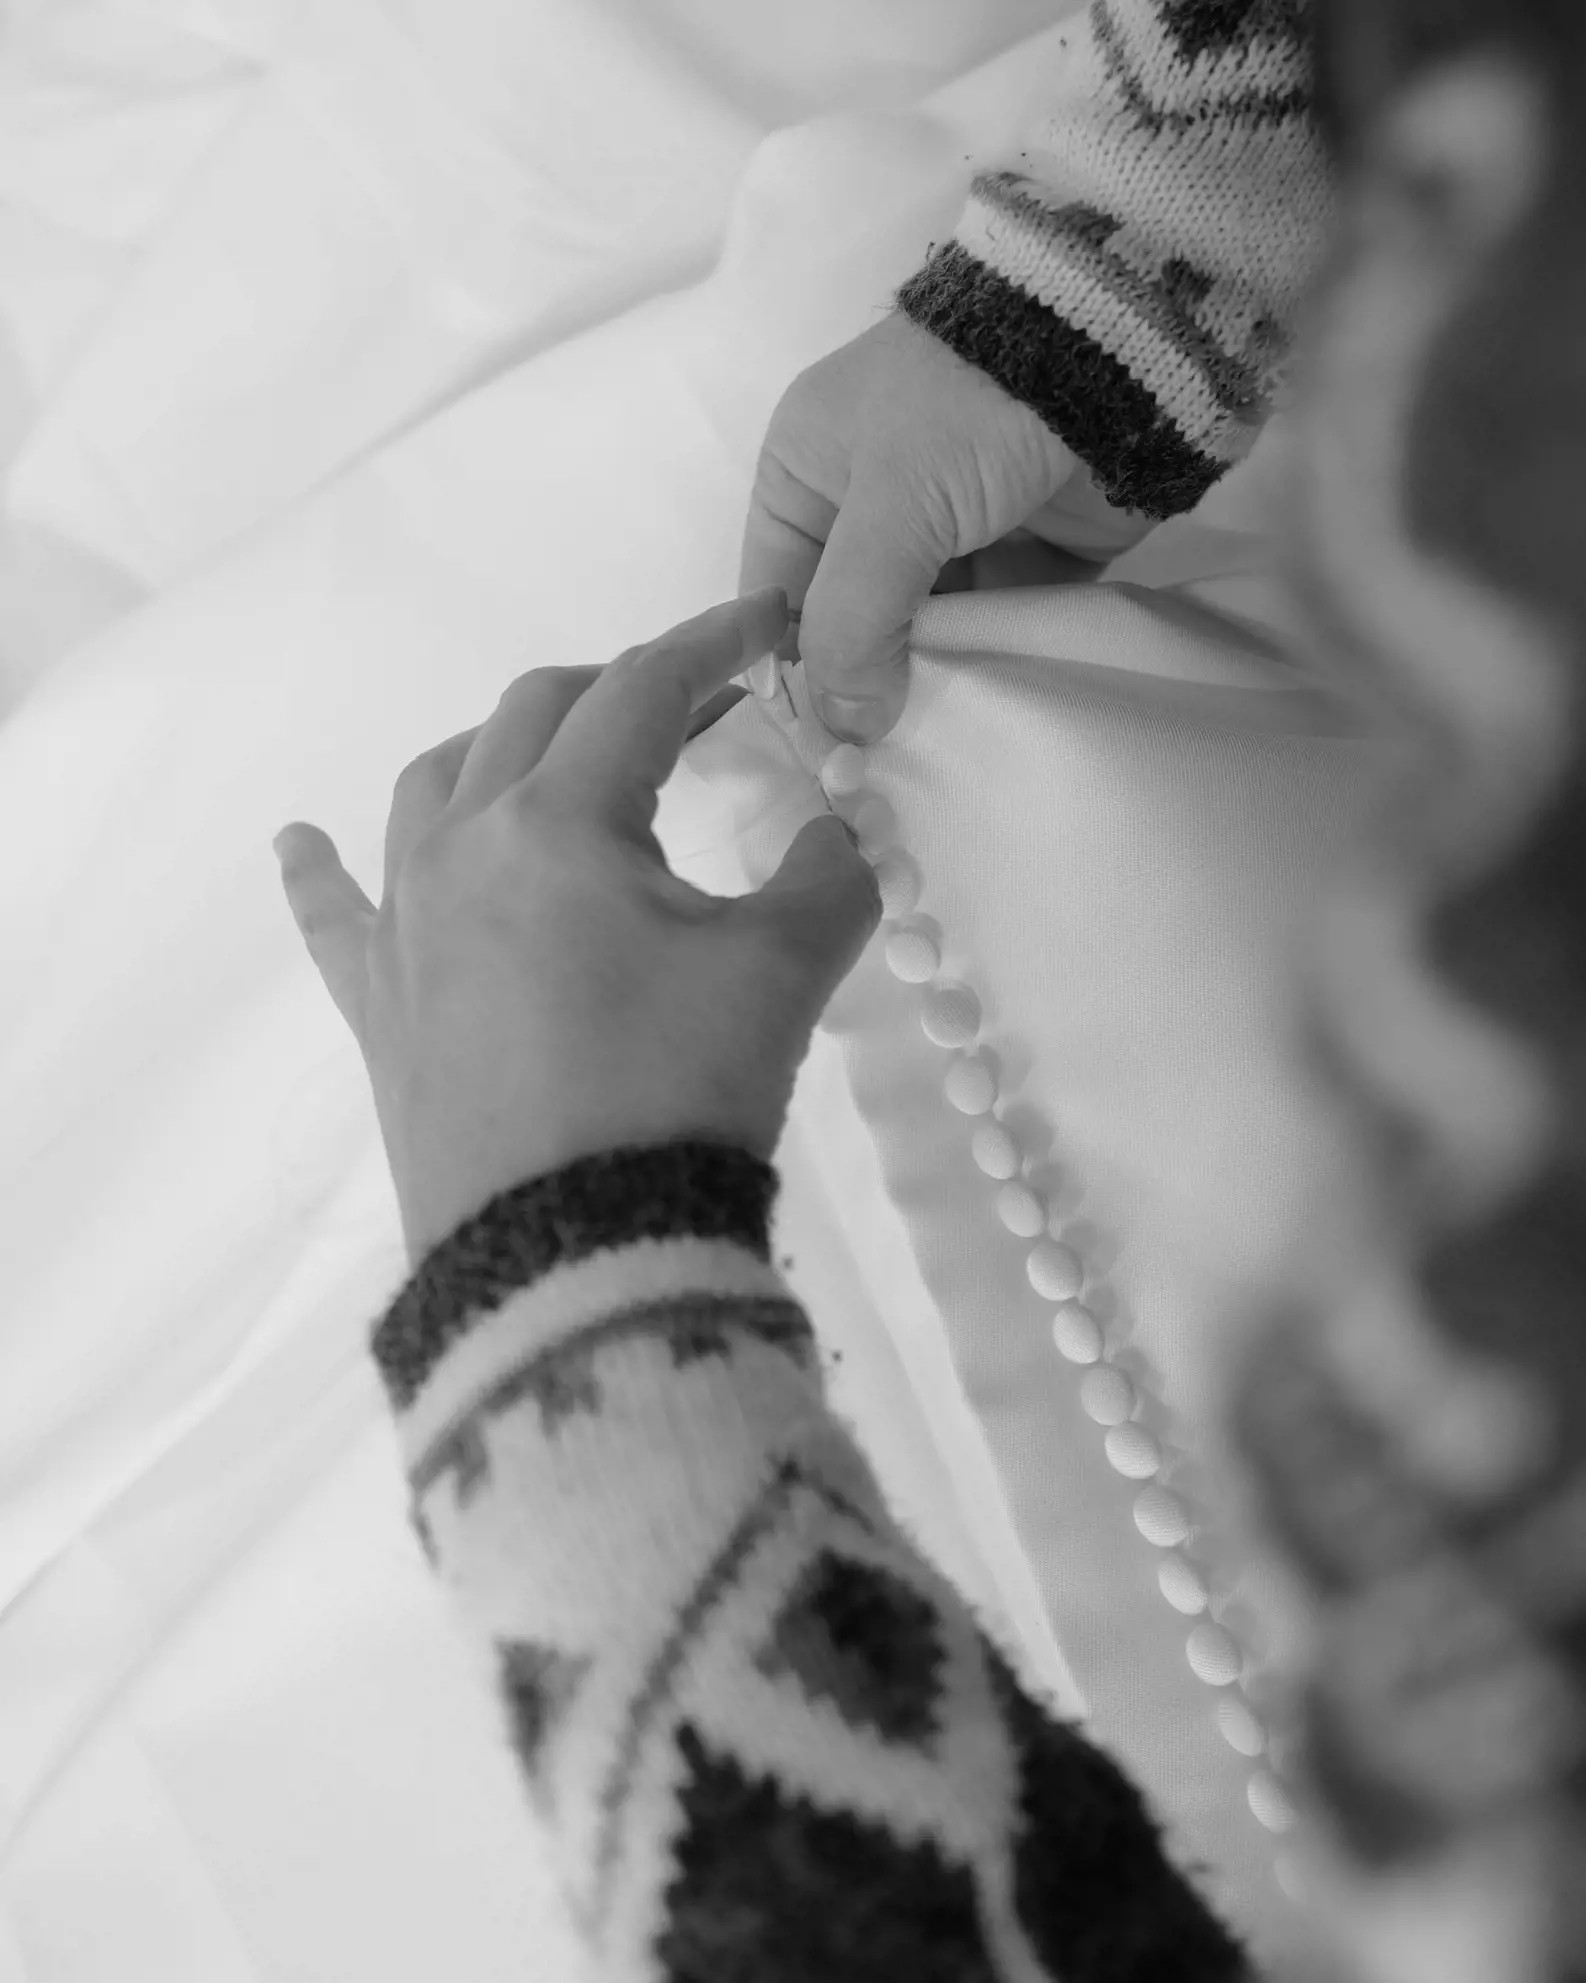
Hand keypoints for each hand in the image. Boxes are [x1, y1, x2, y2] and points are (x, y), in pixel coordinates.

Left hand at [274, 588, 881, 1263]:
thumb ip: (829, 881)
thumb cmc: (679, 1096)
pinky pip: (335, 916)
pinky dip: (322, 870)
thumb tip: (837, 838)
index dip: (709, 646)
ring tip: (553, 761)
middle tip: (689, 714)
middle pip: (533, 717)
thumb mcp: (783, 976)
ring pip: (433, 786)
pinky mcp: (377, 1007)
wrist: (569, 1257)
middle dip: (616, 693)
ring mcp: (406, 926)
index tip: (760, 628)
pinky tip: (299, 841)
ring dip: (500, 749)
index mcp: (561, 820)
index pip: (641, 691)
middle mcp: (463, 848)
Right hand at [738, 309, 1152, 745]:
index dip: (789, 674)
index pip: (773, 597)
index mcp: (805, 473)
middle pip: (849, 627)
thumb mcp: (889, 508)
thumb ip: (852, 623)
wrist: (1117, 350)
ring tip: (934, 750)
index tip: (813, 752)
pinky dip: (992, 668)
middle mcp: (868, 506)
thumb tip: (844, 728)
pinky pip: (994, 633)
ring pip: (923, 639)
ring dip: (932, 688)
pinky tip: (987, 719)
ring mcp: (950, 533)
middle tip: (875, 768)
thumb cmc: (967, 409)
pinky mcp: (1025, 557)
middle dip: (864, 690)